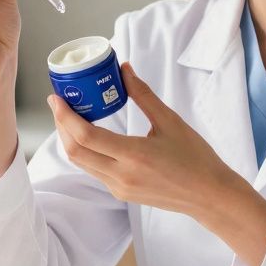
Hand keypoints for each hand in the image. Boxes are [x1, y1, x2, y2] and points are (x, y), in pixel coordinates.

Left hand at [46, 62, 245, 216]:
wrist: (209, 195)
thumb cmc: (195, 158)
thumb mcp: (170, 122)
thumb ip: (143, 95)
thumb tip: (124, 70)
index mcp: (133, 156)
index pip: (85, 136)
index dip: (65, 116)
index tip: (56, 98)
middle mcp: (121, 176)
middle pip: (75, 152)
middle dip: (61, 126)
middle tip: (60, 104)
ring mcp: (120, 188)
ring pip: (82, 163)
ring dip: (71, 140)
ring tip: (71, 116)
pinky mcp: (122, 194)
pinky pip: (95, 171)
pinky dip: (86, 152)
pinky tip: (90, 136)